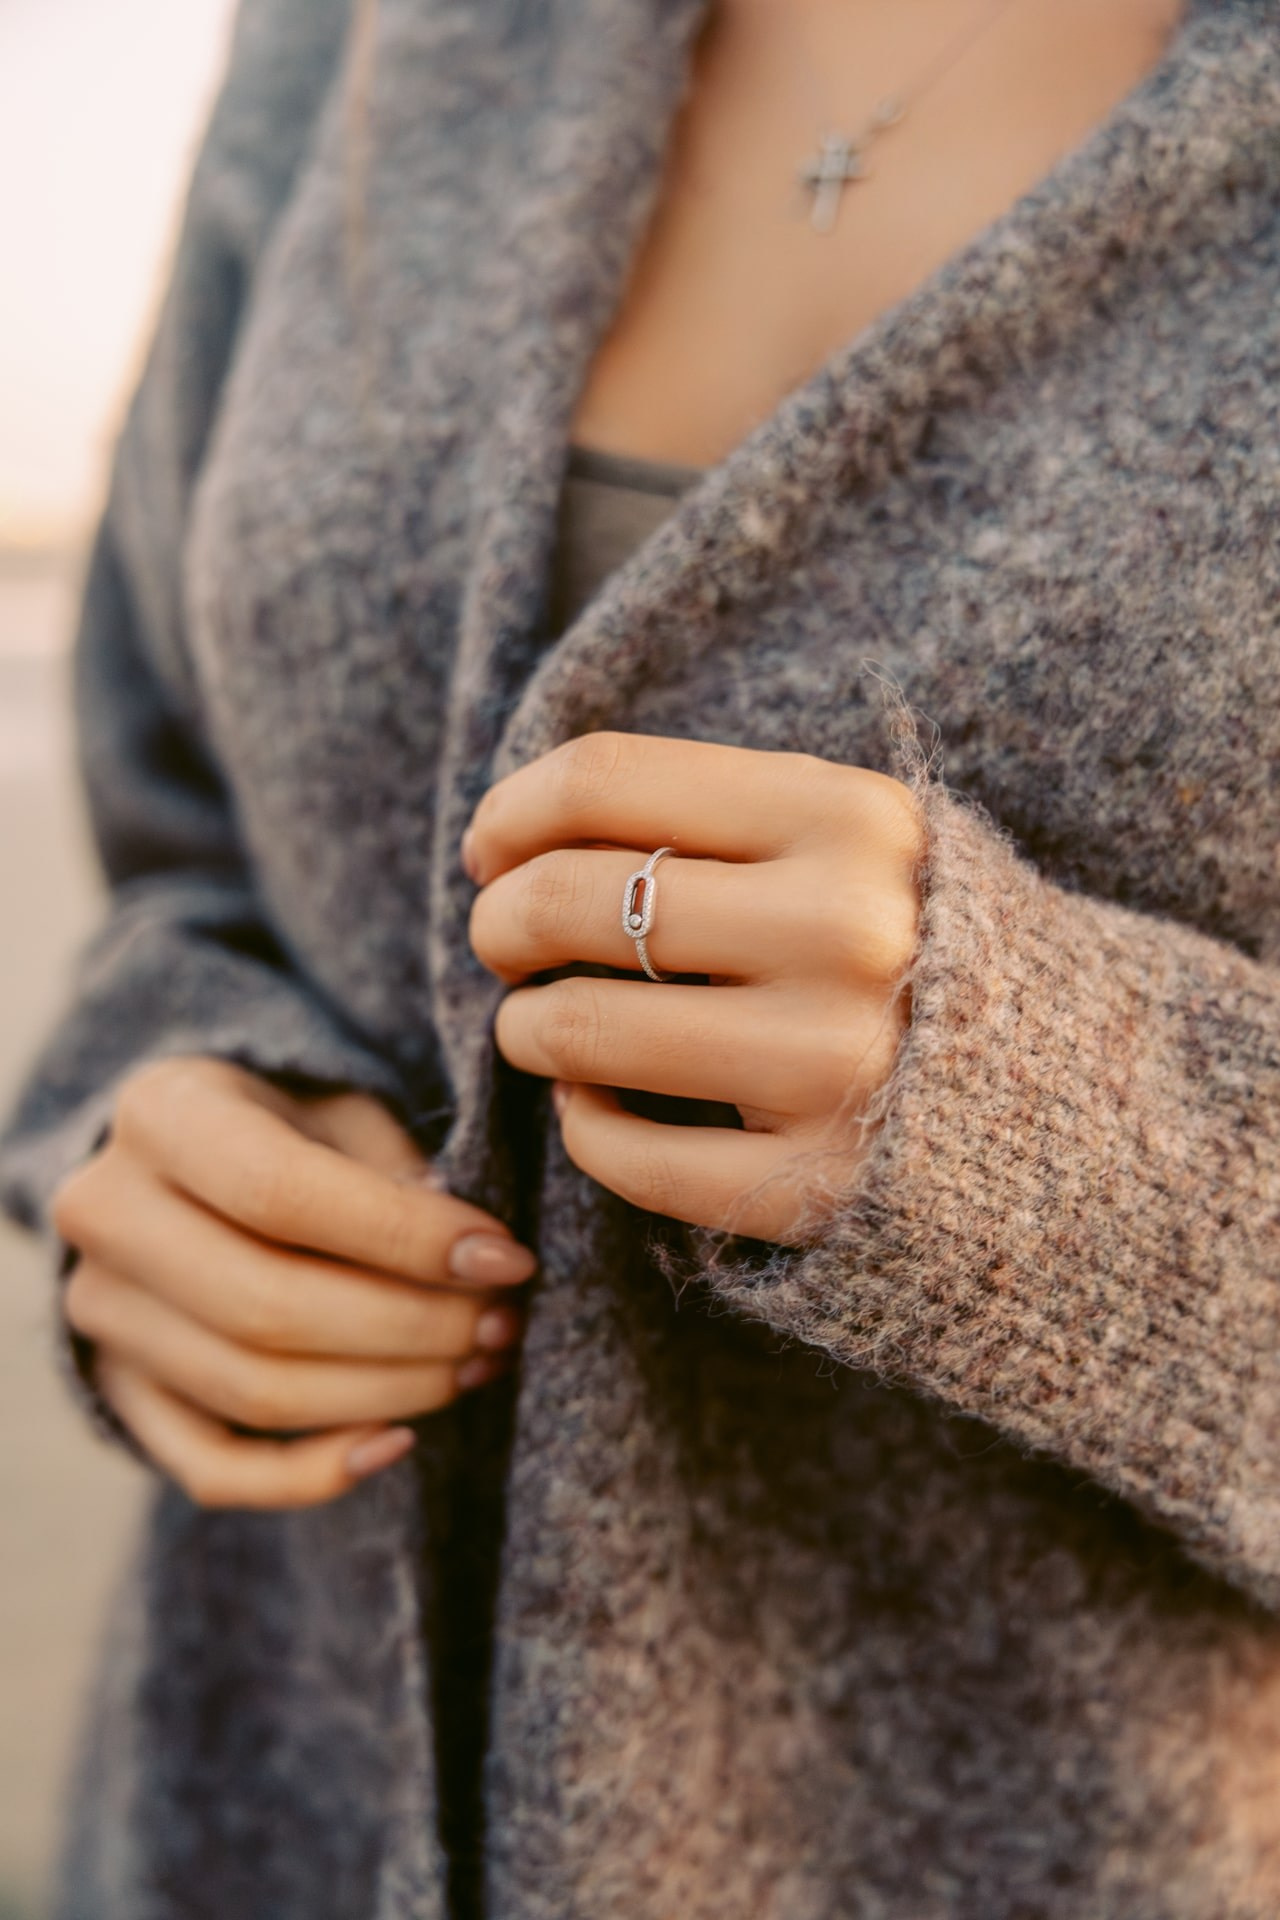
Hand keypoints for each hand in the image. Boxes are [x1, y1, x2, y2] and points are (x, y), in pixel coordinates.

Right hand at [50, 1057, 533, 1508]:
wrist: (180, 1168)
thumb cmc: (287, 1125)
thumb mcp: (337, 1104)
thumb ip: (393, 1166)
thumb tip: (469, 1255)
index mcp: (160, 1115)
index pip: (282, 1193)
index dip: (406, 1236)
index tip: (505, 1257)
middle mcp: (106, 1215)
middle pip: (265, 1306)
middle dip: (410, 1326)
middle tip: (500, 1323)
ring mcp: (103, 1314)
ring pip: (251, 1391)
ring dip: (385, 1392)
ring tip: (474, 1365)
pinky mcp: (118, 1391)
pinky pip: (212, 1467)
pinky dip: (308, 1474)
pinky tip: (395, 1441)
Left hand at [466, 732, 922, 1243]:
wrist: (1067, 1099)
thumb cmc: (912, 950)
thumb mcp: (847, 842)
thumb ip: (708, 816)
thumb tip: (507, 837)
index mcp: (848, 817)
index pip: (602, 779)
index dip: (508, 813)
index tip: (488, 851)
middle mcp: (846, 931)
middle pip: (566, 899)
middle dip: (499, 923)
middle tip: (504, 944)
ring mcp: (835, 1065)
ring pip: (574, 1028)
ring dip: (525, 1028)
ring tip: (542, 1028)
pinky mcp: (817, 1184)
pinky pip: (619, 1154)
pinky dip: (582, 1128)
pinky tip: (600, 1108)